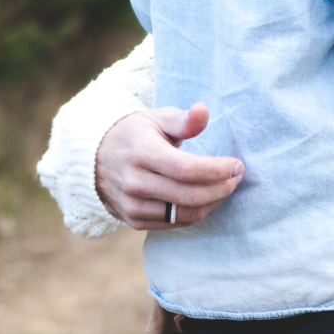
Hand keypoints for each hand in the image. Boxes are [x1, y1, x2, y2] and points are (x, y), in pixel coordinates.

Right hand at [95, 103, 243, 229]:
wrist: (96, 160)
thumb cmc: (136, 135)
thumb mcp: (157, 119)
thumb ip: (183, 120)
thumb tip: (204, 111)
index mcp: (142, 153)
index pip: (186, 169)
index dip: (217, 170)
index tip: (237, 165)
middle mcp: (135, 182)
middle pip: (190, 195)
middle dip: (222, 188)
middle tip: (237, 178)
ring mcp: (133, 205)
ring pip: (186, 213)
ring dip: (214, 202)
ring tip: (226, 188)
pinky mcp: (135, 221)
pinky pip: (176, 223)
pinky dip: (197, 212)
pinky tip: (208, 198)